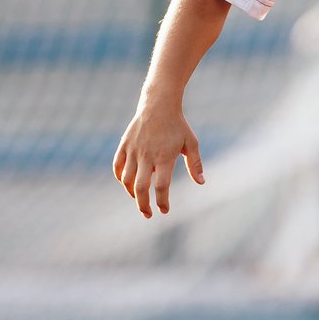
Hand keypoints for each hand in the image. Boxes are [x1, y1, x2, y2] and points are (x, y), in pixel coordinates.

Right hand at [112, 103, 204, 217]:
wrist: (158, 105)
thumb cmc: (178, 125)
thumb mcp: (191, 143)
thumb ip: (195, 164)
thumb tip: (201, 183)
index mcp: (164, 157)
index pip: (161, 186)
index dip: (162, 201)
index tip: (164, 210)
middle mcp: (147, 156)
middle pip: (141, 187)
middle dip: (143, 205)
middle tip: (148, 214)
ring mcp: (133, 150)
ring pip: (126, 179)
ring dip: (131, 193)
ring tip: (139, 199)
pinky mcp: (124, 145)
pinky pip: (117, 166)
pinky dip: (120, 178)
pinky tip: (127, 184)